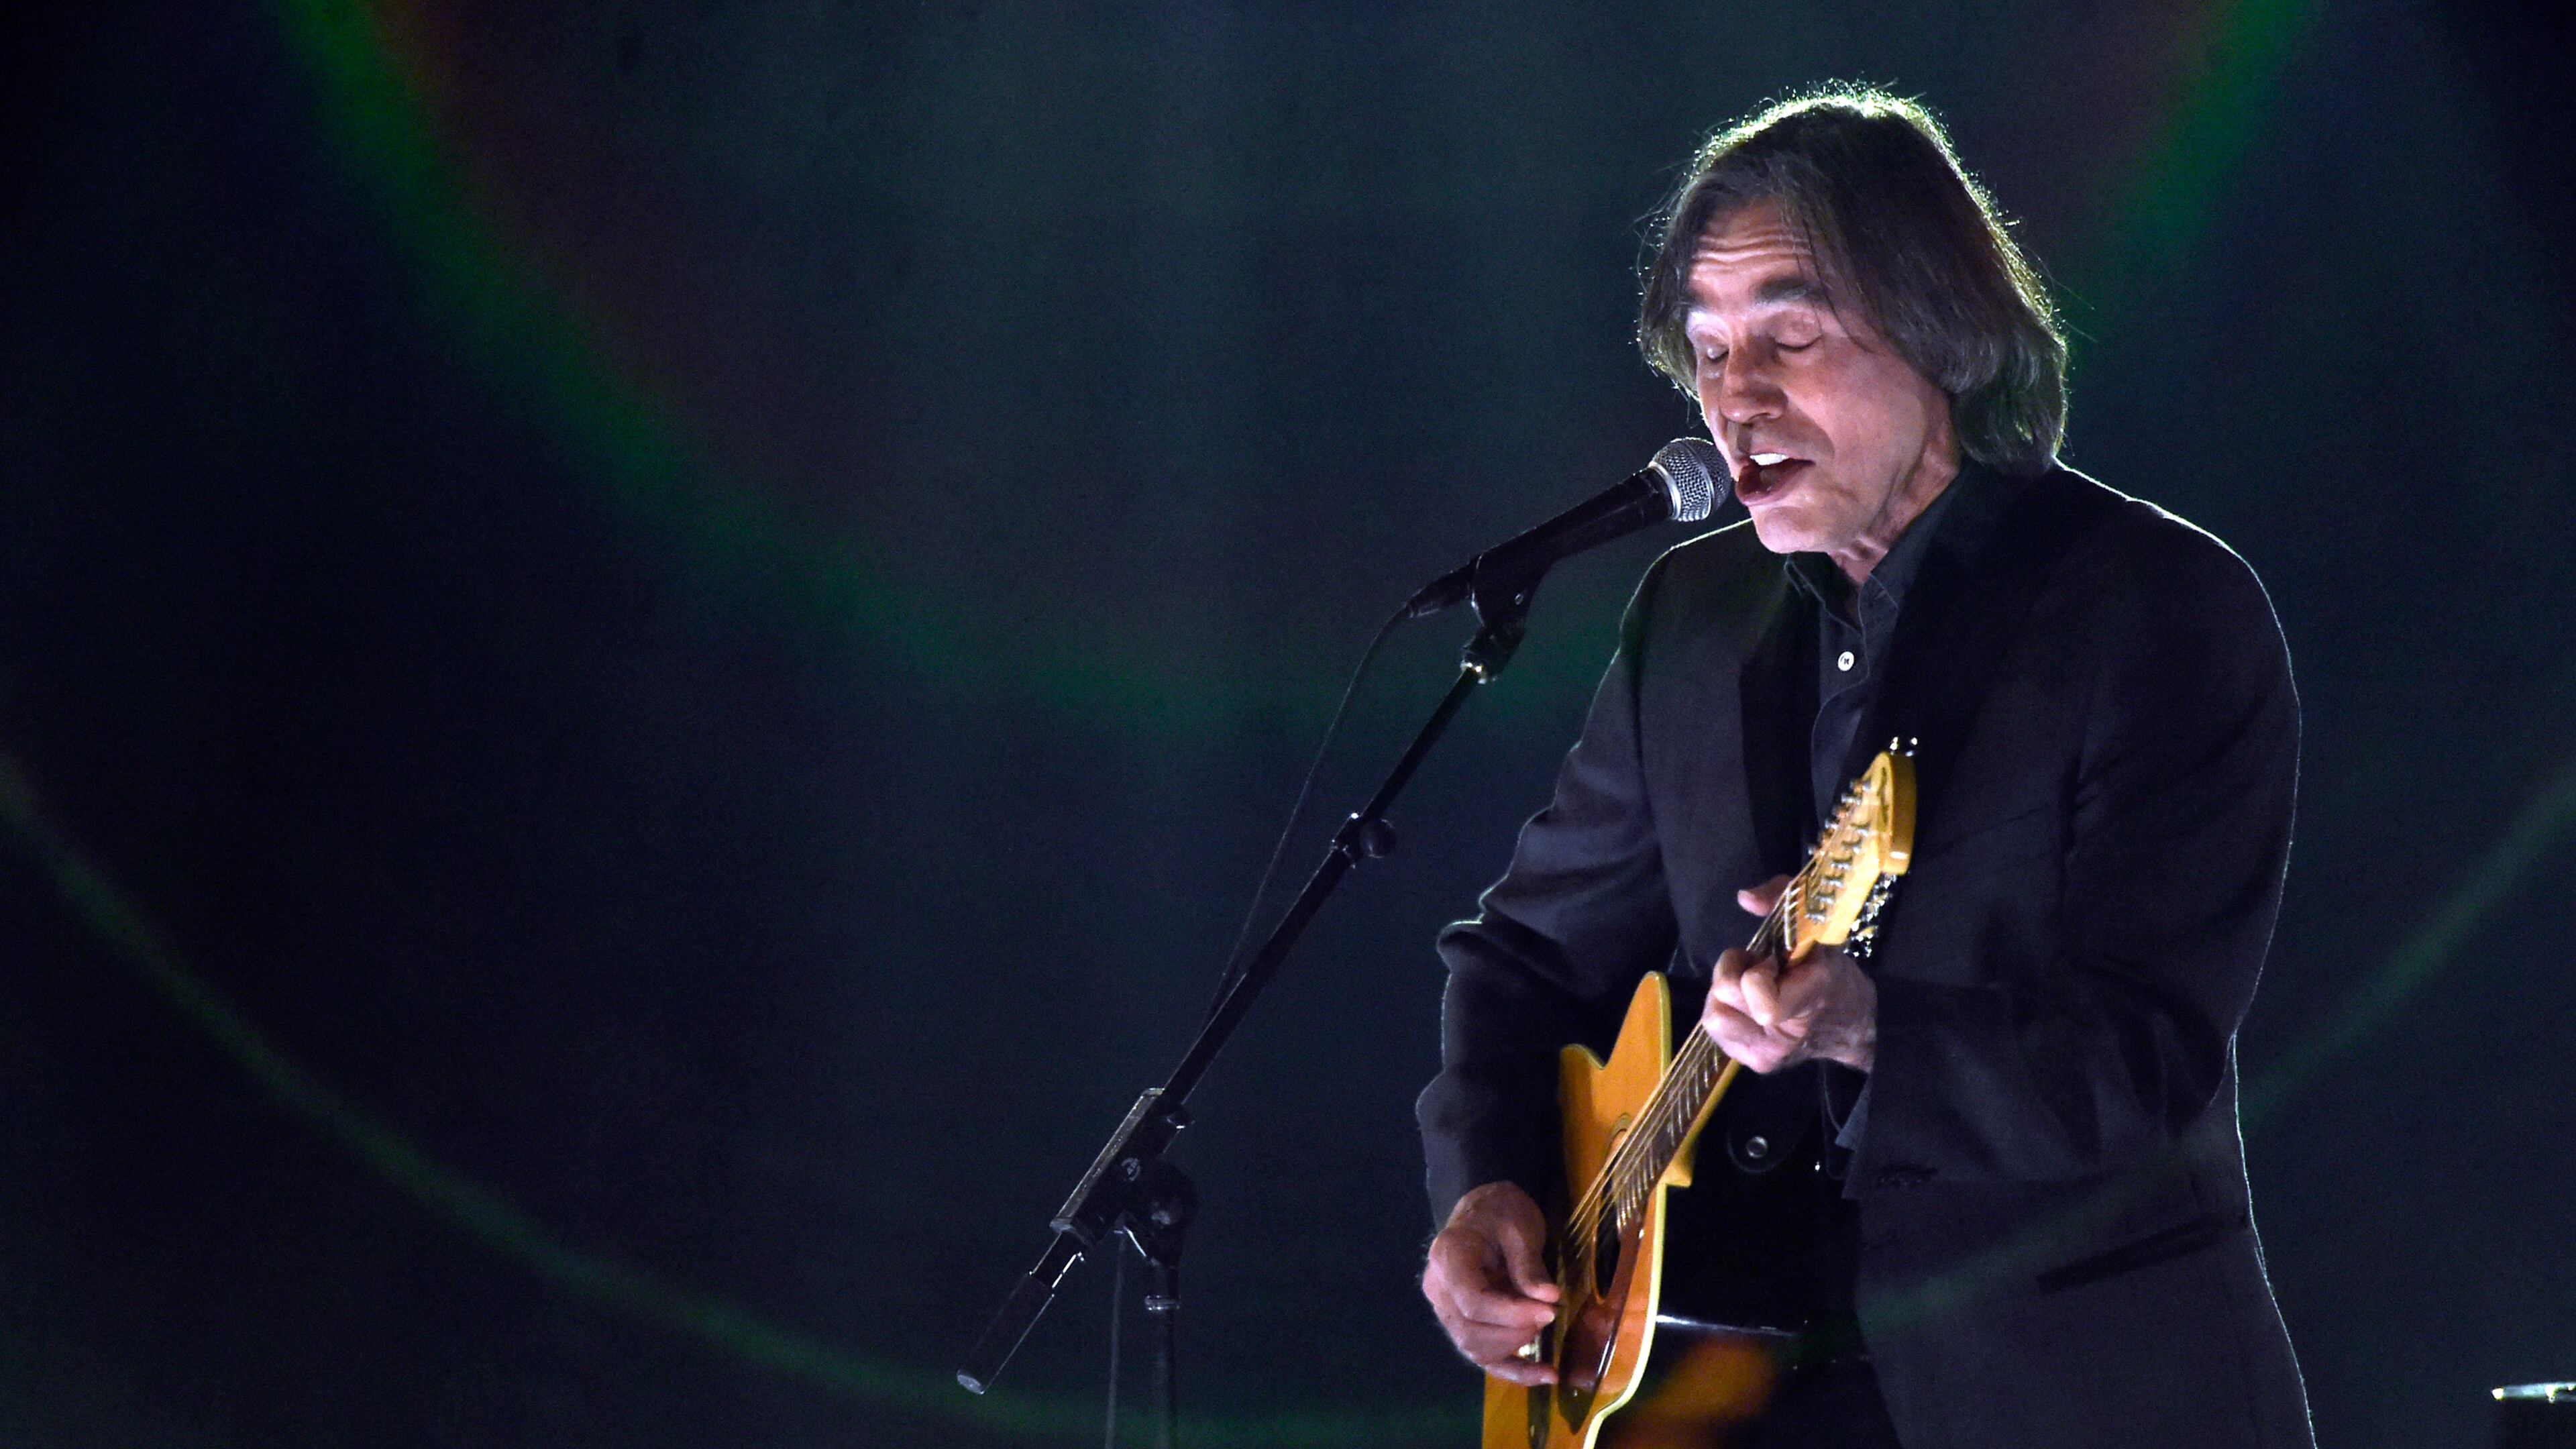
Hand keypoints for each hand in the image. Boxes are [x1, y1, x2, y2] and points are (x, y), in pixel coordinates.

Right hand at [1421, 1181, 1560, 1385]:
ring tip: (1543, 1323)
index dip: (1513, 1313)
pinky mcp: (1462, 1324)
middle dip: (1517, 1330)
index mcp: (1447, 1258)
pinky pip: (1483, 1356)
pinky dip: (1514, 1370)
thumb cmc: (1500, 1212)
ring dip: (1515, 1345)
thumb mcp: (1519, 1227)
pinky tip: (1545, 1374)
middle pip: (1472, 1331)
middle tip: (1549, 1312)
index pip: (1473, 1302)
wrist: (1484, 1212)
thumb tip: (1549, 1298)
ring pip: (1475, 1348)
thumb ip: (1529, 1264)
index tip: (1549, 1309)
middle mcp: (1438, 1289)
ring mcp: (1446, 1311)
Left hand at [1699, 875, 1877, 1072]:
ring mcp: (1770, 1055)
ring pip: (1713, 1017)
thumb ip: (1781, 898)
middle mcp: (1786, 1035)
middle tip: (1760, 971)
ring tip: (1754, 988)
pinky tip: (1751, 1005)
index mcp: (1809, 998)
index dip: (1752, 970)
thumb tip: (1744, 898)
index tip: (1773, 963)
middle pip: (1722, 998)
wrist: (1851, 1024)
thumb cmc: (1830, 972)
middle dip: (1734, 975)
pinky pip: (1718, 1031)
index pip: (1756, 991)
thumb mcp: (1816, 926)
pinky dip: (1729, 1011)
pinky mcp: (1757, 1064)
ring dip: (1726, 995)